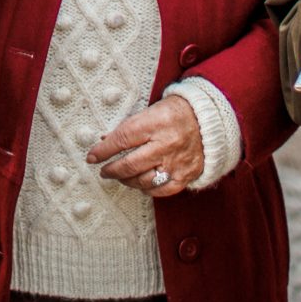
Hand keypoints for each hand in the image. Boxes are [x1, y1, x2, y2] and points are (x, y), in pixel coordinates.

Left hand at [86, 94, 202, 197]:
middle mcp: (166, 144)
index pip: (122, 139)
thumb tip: (105, 141)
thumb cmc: (174, 113)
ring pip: (144, 180)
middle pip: (130, 164)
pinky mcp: (186, 174)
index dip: (103, 150)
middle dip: (112, 170)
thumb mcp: (150, 111)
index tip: (91, 157)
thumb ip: (129, 127)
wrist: (208, 121)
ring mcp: (177, 161)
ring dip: (127, 181)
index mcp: (155, 122)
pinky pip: (162, 189)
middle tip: (104, 171)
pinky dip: (148, 189)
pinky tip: (141, 184)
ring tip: (121, 177)